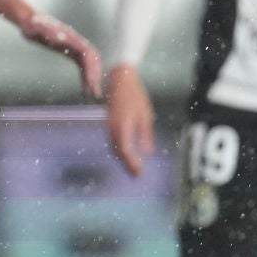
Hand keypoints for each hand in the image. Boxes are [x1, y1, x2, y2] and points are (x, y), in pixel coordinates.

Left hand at [18, 11, 102, 98]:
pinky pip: (81, 66)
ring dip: (92, 79)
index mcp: (72, 38)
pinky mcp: (69, 52)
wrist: (30, 21)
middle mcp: (77, 42)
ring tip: (93, 95)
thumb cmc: (33, 24)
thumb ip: (48, 31)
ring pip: (88, 65)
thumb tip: (59, 38)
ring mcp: (74, 47)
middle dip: (95, 77)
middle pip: (92, 61)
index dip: (91, 69)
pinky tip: (83, 90)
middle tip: (95, 94)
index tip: (92, 83)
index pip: (88, 56)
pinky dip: (84, 78)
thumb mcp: (38, 26)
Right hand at [104, 63, 154, 177]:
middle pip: (118, 152)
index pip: (125, 151)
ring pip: (114, 147)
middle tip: (136, 175)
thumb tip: (147, 152)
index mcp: (123, 126)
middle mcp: (113, 128)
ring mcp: (109, 126)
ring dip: (122, 159)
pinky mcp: (109, 124)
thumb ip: (145, 135)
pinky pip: (113, 141)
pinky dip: (119, 150)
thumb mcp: (145, 116)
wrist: (119, 81)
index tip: (139, 173)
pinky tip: (126, 154)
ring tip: (132, 168)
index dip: (131, 164)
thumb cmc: (135, 96)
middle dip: (126, 164)